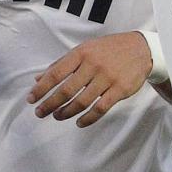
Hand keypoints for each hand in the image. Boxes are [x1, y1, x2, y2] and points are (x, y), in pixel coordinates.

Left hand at [28, 32, 150, 127]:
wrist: (141, 49)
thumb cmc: (107, 50)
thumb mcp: (84, 50)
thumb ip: (61, 64)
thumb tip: (38, 79)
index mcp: (81, 53)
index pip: (56, 73)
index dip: (41, 89)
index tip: (31, 99)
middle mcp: (93, 65)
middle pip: (66, 90)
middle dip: (50, 104)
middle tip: (40, 113)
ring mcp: (107, 78)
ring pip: (82, 101)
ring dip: (66, 112)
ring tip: (57, 116)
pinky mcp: (120, 90)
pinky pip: (100, 108)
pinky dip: (88, 118)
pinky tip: (79, 122)